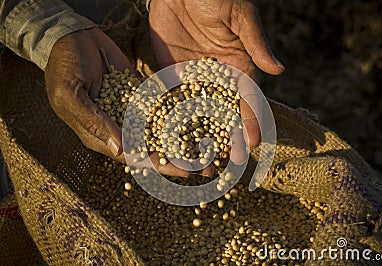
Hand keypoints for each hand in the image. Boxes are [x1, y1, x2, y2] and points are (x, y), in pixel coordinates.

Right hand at [45, 28, 207, 176]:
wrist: (72, 37)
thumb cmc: (63, 68)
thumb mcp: (70, 96)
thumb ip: (94, 123)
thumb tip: (120, 150)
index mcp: (101, 135)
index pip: (135, 157)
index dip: (161, 165)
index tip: (186, 170)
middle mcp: (120, 127)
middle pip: (153, 149)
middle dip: (179, 159)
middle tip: (207, 167)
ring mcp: (131, 111)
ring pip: (161, 130)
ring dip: (184, 140)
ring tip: (209, 147)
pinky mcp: (140, 94)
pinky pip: (162, 106)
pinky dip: (178, 113)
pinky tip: (199, 119)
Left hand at [149, 0, 284, 163]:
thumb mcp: (240, 16)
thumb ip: (255, 44)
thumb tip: (278, 71)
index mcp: (238, 64)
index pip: (246, 97)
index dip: (249, 120)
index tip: (252, 142)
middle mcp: (217, 75)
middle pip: (224, 111)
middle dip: (228, 136)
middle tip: (231, 163)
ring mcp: (193, 76)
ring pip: (199, 110)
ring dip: (202, 134)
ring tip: (203, 159)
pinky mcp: (171, 71)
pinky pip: (172, 98)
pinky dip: (173, 117)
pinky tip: (173, 137)